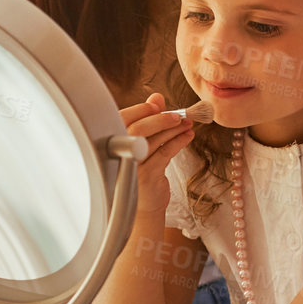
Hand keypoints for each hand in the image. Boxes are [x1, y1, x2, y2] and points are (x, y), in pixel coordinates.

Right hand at [120, 93, 194, 215]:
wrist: (143, 206)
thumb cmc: (142, 171)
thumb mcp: (143, 144)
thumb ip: (148, 120)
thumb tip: (157, 97)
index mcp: (113, 142)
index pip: (123, 119)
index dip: (141, 109)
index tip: (158, 104)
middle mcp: (119, 154)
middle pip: (137, 129)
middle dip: (160, 118)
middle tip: (179, 114)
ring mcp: (131, 166)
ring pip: (154, 140)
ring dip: (174, 129)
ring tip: (188, 123)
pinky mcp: (147, 177)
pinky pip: (165, 153)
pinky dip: (179, 142)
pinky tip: (188, 136)